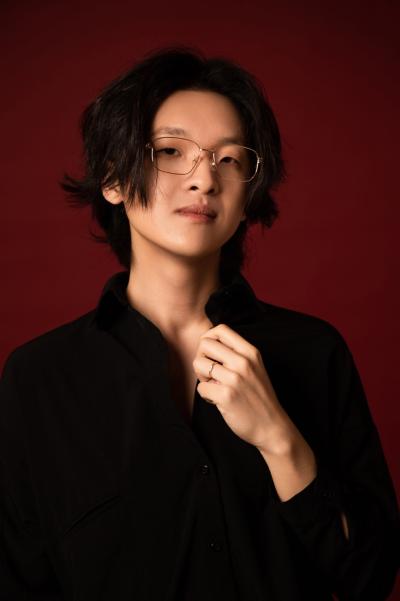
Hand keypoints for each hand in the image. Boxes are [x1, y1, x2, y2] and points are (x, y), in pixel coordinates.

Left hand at [193, 323, 295, 453]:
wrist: (272, 426)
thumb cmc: (259, 396)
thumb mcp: (255, 367)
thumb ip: (236, 354)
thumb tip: (207, 343)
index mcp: (250, 352)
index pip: (220, 329)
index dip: (209, 339)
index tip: (212, 354)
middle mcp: (243, 362)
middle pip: (205, 344)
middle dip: (202, 358)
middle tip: (210, 373)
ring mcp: (235, 379)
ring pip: (198, 364)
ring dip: (202, 377)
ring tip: (215, 386)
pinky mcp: (226, 396)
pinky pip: (201, 388)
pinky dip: (206, 395)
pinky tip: (218, 400)